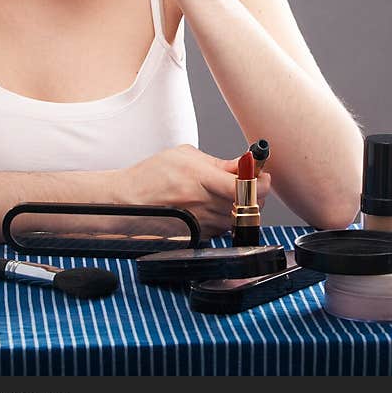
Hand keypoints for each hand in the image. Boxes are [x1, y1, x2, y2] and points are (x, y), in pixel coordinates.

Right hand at [123, 144, 271, 239]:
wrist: (128, 203)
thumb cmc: (152, 176)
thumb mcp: (185, 156)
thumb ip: (219, 163)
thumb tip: (245, 164)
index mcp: (201, 179)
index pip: (244, 187)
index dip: (260, 182)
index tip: (262, 174)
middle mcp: (203, 204)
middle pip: (248, 204)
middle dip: (255, 192)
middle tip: (250, 181)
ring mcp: (203, 223)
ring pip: (239, 216)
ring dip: (241, 204)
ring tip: (224, 192)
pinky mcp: (200, 236)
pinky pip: (225, 226)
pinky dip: (226, 216)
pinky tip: (211, 205)